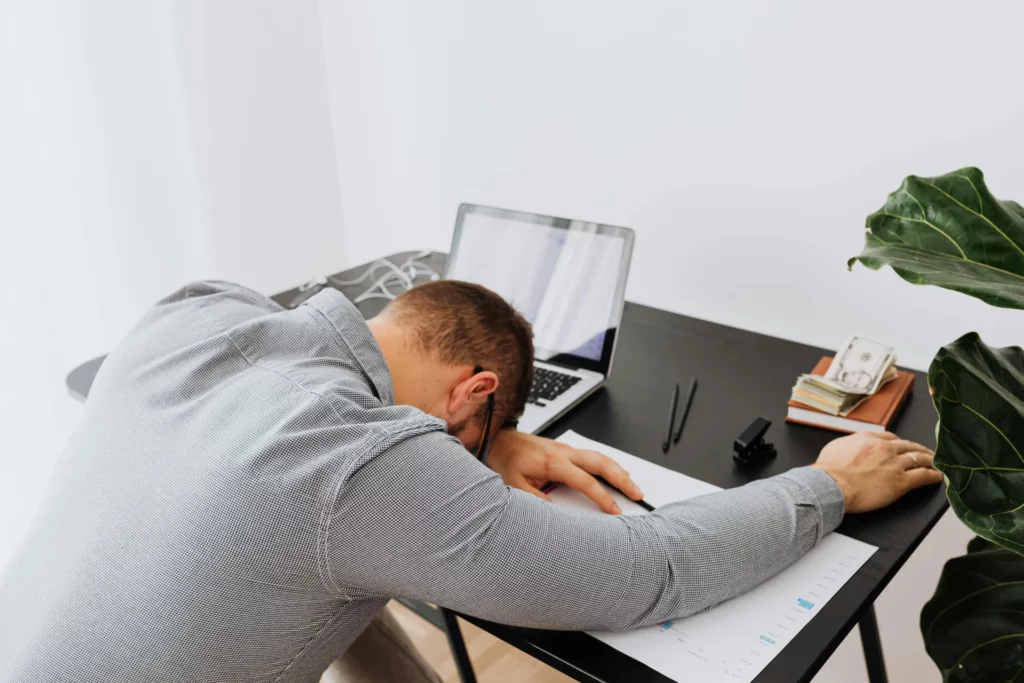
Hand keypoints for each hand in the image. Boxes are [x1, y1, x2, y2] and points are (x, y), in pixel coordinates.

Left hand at [485, 430, 643, 513]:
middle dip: (622, 478)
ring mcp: (567, 449)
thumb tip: (555, 515)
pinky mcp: (566, 450)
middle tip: (637, 493)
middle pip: (601, 463)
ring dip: (619, 470)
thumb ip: (535, 500)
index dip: (602, 497)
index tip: (614, 510)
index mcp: (554, 462)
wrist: (501, 440)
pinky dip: (608, 464)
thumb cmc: (507, 460)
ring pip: (600, 457)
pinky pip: (593, 455)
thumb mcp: (515, 485)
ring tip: (632, 485)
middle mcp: (564, 453)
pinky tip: (615, 471)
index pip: (586, 481)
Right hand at [812, 431, 943, 512]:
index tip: (903, 446)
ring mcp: (894, 464)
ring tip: (936, 463)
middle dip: (919, 449)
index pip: (890, 437)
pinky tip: (938, 476)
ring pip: (919, 458)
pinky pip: (923, 476)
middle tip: (926, 452)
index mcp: (868, 438)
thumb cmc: (828, 471)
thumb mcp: (835, 448)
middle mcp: (884, 448)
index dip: (899, 442)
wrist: (830, 485)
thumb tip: (850, 448)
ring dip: (930, 460)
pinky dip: (933, 475)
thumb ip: (849, 445)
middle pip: (908, 446)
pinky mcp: (900, 481)